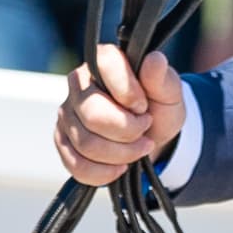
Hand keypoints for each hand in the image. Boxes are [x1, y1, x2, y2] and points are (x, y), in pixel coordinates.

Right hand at [54, 45, 184, 186]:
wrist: (152, 134)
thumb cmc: (158, 106)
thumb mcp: (169, 92)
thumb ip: (162, 77)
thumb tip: (154, 59)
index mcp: (103, 60)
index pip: (105, 69)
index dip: (129, 93)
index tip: (144, 107)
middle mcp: (78, 83)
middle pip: (93, 115)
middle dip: (128, 132)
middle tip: (145, 130)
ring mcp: (67, 113)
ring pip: (86, 144)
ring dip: (121, 154)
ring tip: (139, 148)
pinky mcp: (63, 140)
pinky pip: (76, 165)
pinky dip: (104, 173)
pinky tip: (120, 166)